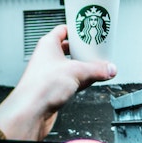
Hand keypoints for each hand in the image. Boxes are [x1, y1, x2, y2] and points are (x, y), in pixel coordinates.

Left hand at [0, 25, 115, 140]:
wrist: (31, 111)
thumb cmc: (41, 87)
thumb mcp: (77, 72)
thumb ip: (97, 69)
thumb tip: (110, 68)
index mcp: (48, 45)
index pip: (63, 30)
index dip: (77, 30)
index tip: (89, 31)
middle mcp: (48, 57)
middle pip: (70, 49)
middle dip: (84, 51)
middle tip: (97, 49)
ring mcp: (50, 73)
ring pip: (71, 66)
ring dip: (85, 67)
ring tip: (99, 66)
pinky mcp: (54, 88)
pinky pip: (71, 80)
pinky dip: (82, 80)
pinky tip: (92, 81)